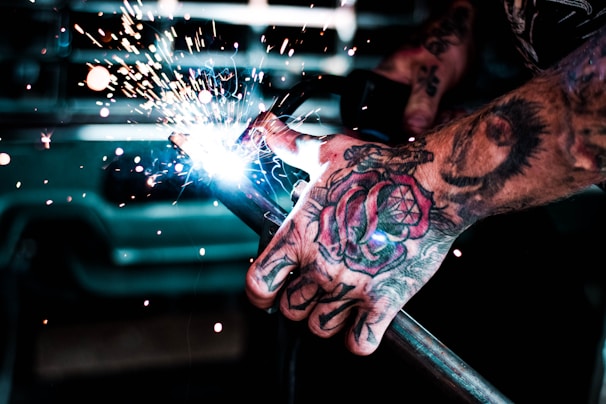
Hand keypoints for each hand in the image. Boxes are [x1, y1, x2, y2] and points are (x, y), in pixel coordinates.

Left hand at [245, 112, 457, 354]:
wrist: (431, 185)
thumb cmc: (378, 167)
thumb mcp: (327, 153)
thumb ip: (289, 145)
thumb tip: (263, 125)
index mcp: (299, 235)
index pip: (257, 284)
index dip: (258, 290)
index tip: (267, 288)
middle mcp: (320, 266)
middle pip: (288, 311)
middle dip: (295, 302)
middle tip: (312, 286)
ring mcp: (351, 287)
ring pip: (319, 328)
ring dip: (324, 318)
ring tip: (337, 298)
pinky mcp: (385, 302)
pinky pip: (360, 344)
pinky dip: (358, 339)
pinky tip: (362, 320)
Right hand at [374, 0, 475, 135]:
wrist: (464, 33)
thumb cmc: (442, 42)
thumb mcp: (431, 75)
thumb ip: (421, 104)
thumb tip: (411, 132)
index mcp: (379, 84)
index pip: (370, 119)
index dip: (381, 135)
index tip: (398, 147)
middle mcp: (390, 95)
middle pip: (393, 127)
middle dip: (414, 134)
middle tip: (434, 132)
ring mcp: (407, 100)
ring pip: (413, 125)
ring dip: (432, 128)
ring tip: (451, 115)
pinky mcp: (424, 104)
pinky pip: (428, 120)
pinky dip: (440, 121)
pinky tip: (454, 113)